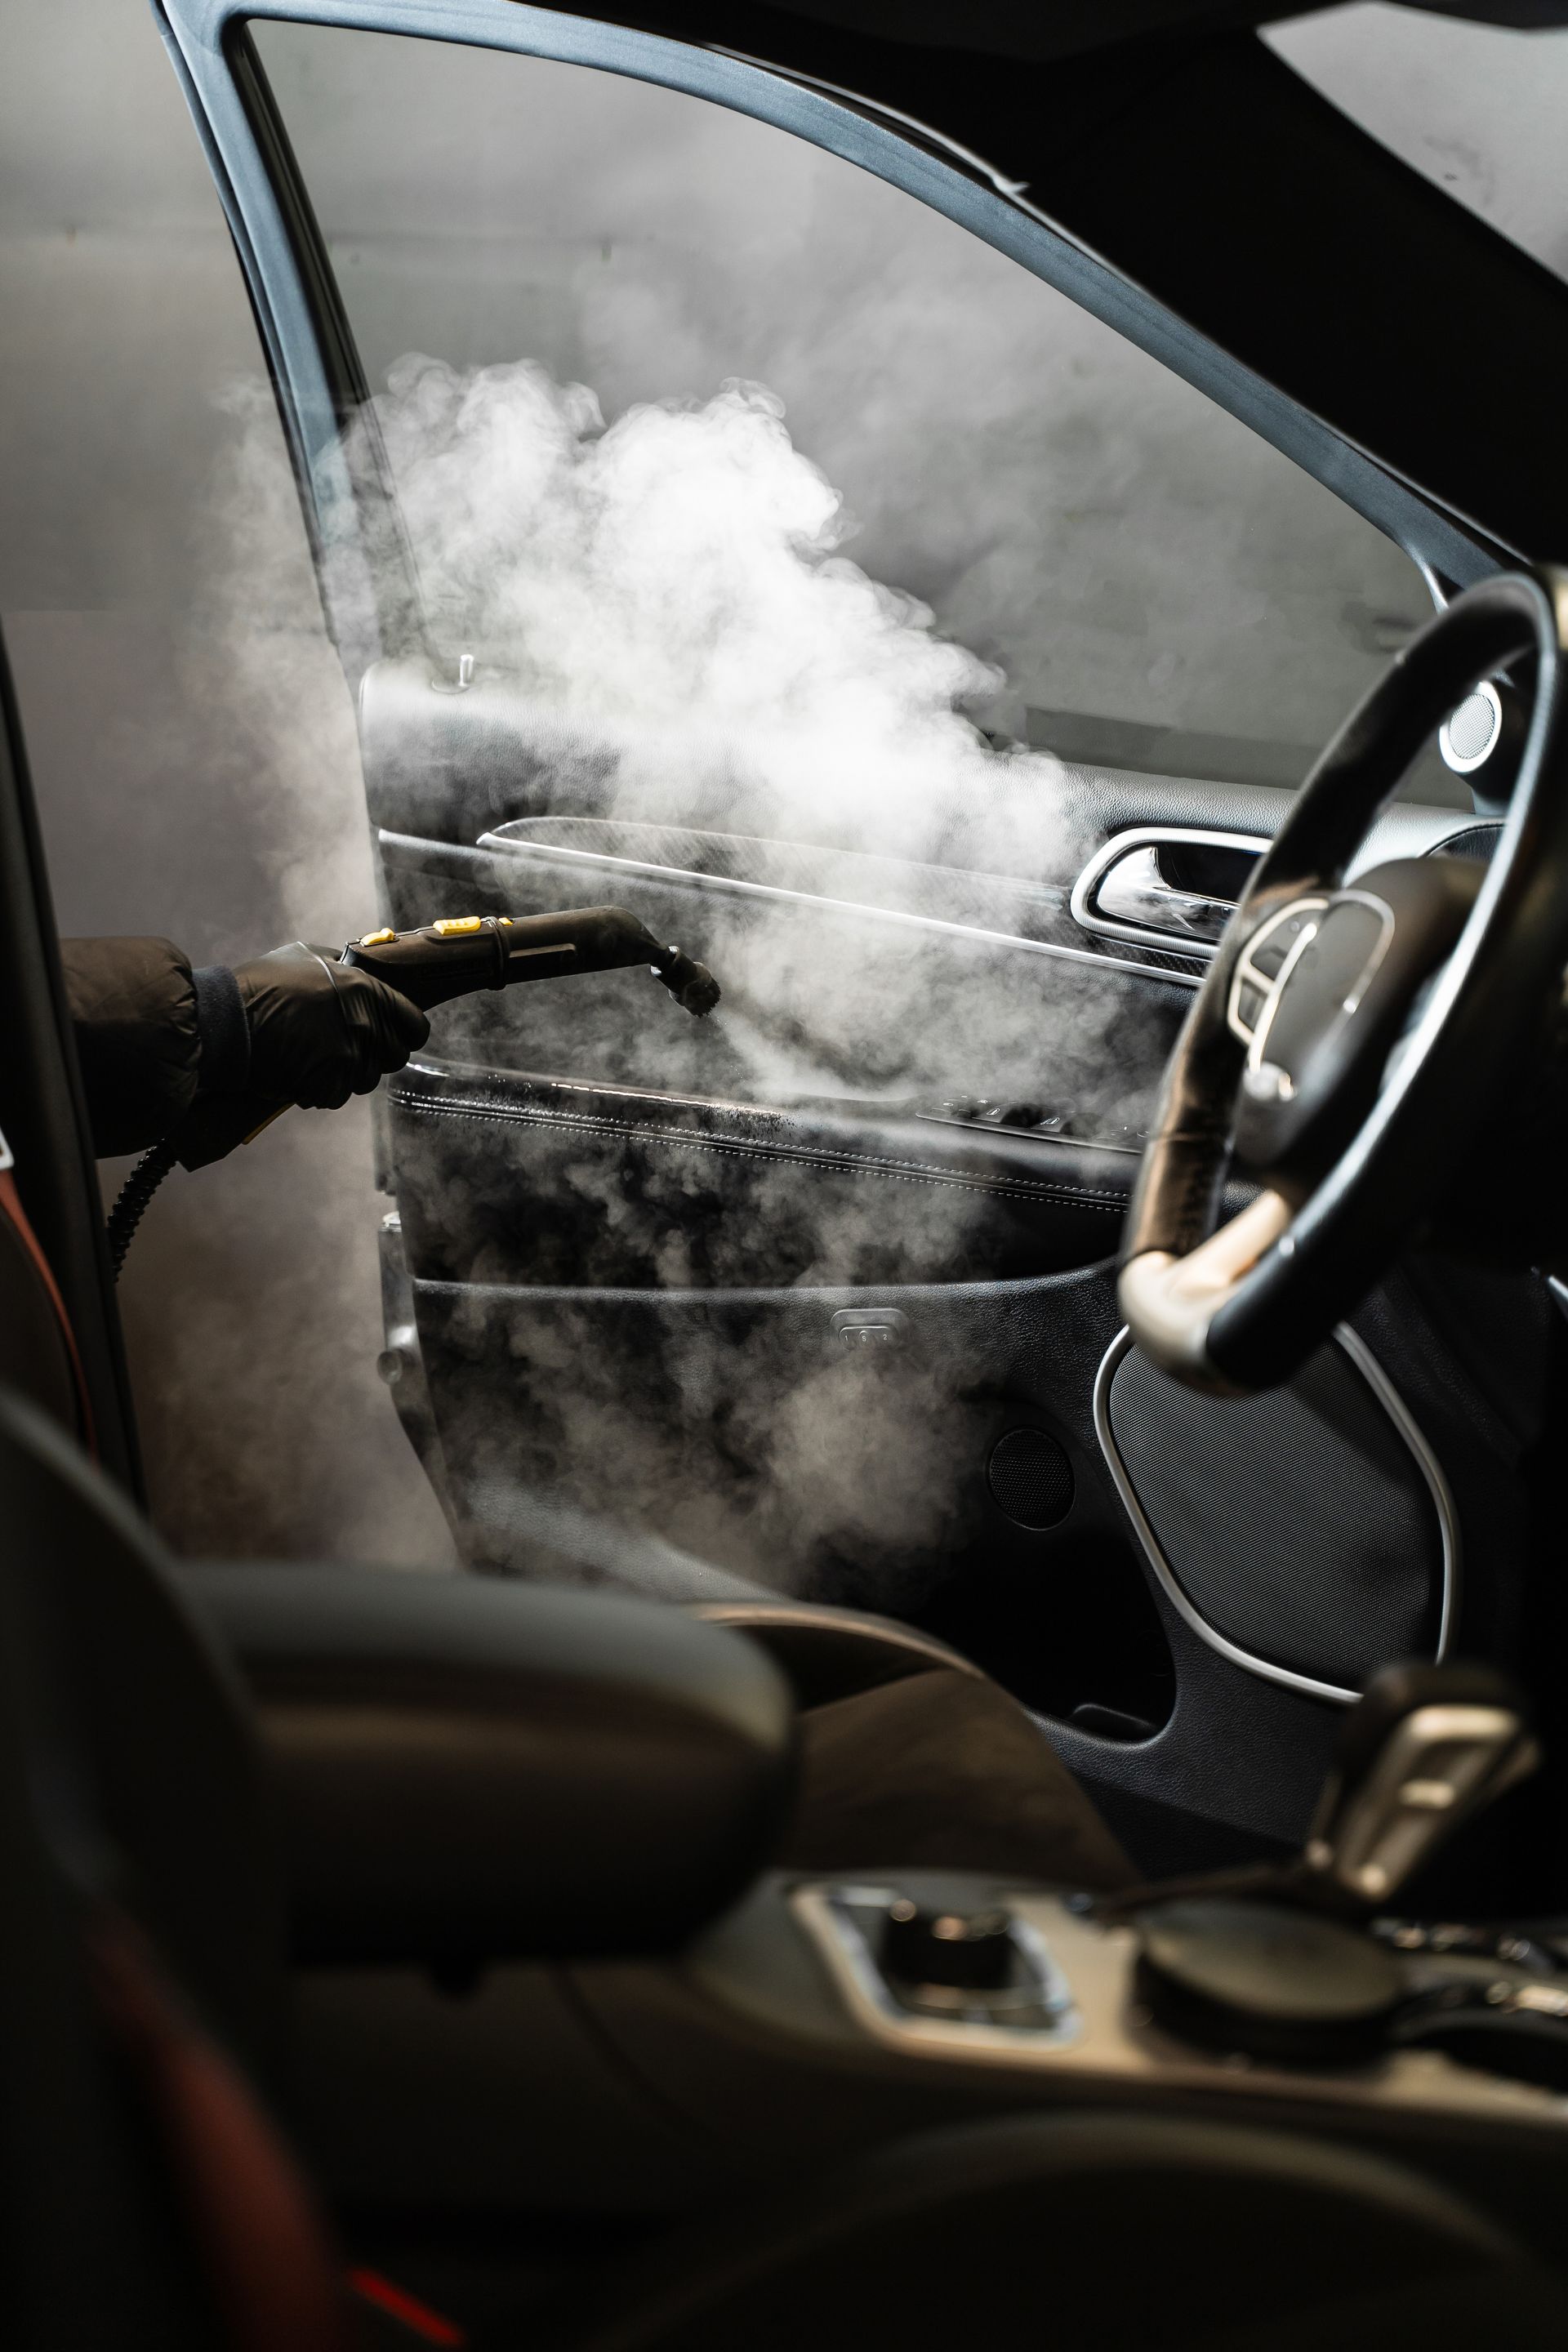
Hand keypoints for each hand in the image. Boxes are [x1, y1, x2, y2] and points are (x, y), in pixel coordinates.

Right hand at [236, 941, 430, 1110]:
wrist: (226, 1022)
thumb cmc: (261, 985)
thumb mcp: (306, 957)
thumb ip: (342, 966)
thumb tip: (359, 969)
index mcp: (366, 990)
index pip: (415, 1023)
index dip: (407, 1031)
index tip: (395, 1035)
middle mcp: (364, 1025)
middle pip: (395, 1056)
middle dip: (376, 1055)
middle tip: (348, 1049)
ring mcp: (348, 1057)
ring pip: (365, 1079)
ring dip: (346, 1074)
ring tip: (316, 1058)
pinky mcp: (327, 1084)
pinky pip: (337, 1096)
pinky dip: (320, 1090)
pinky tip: (299, 1073)